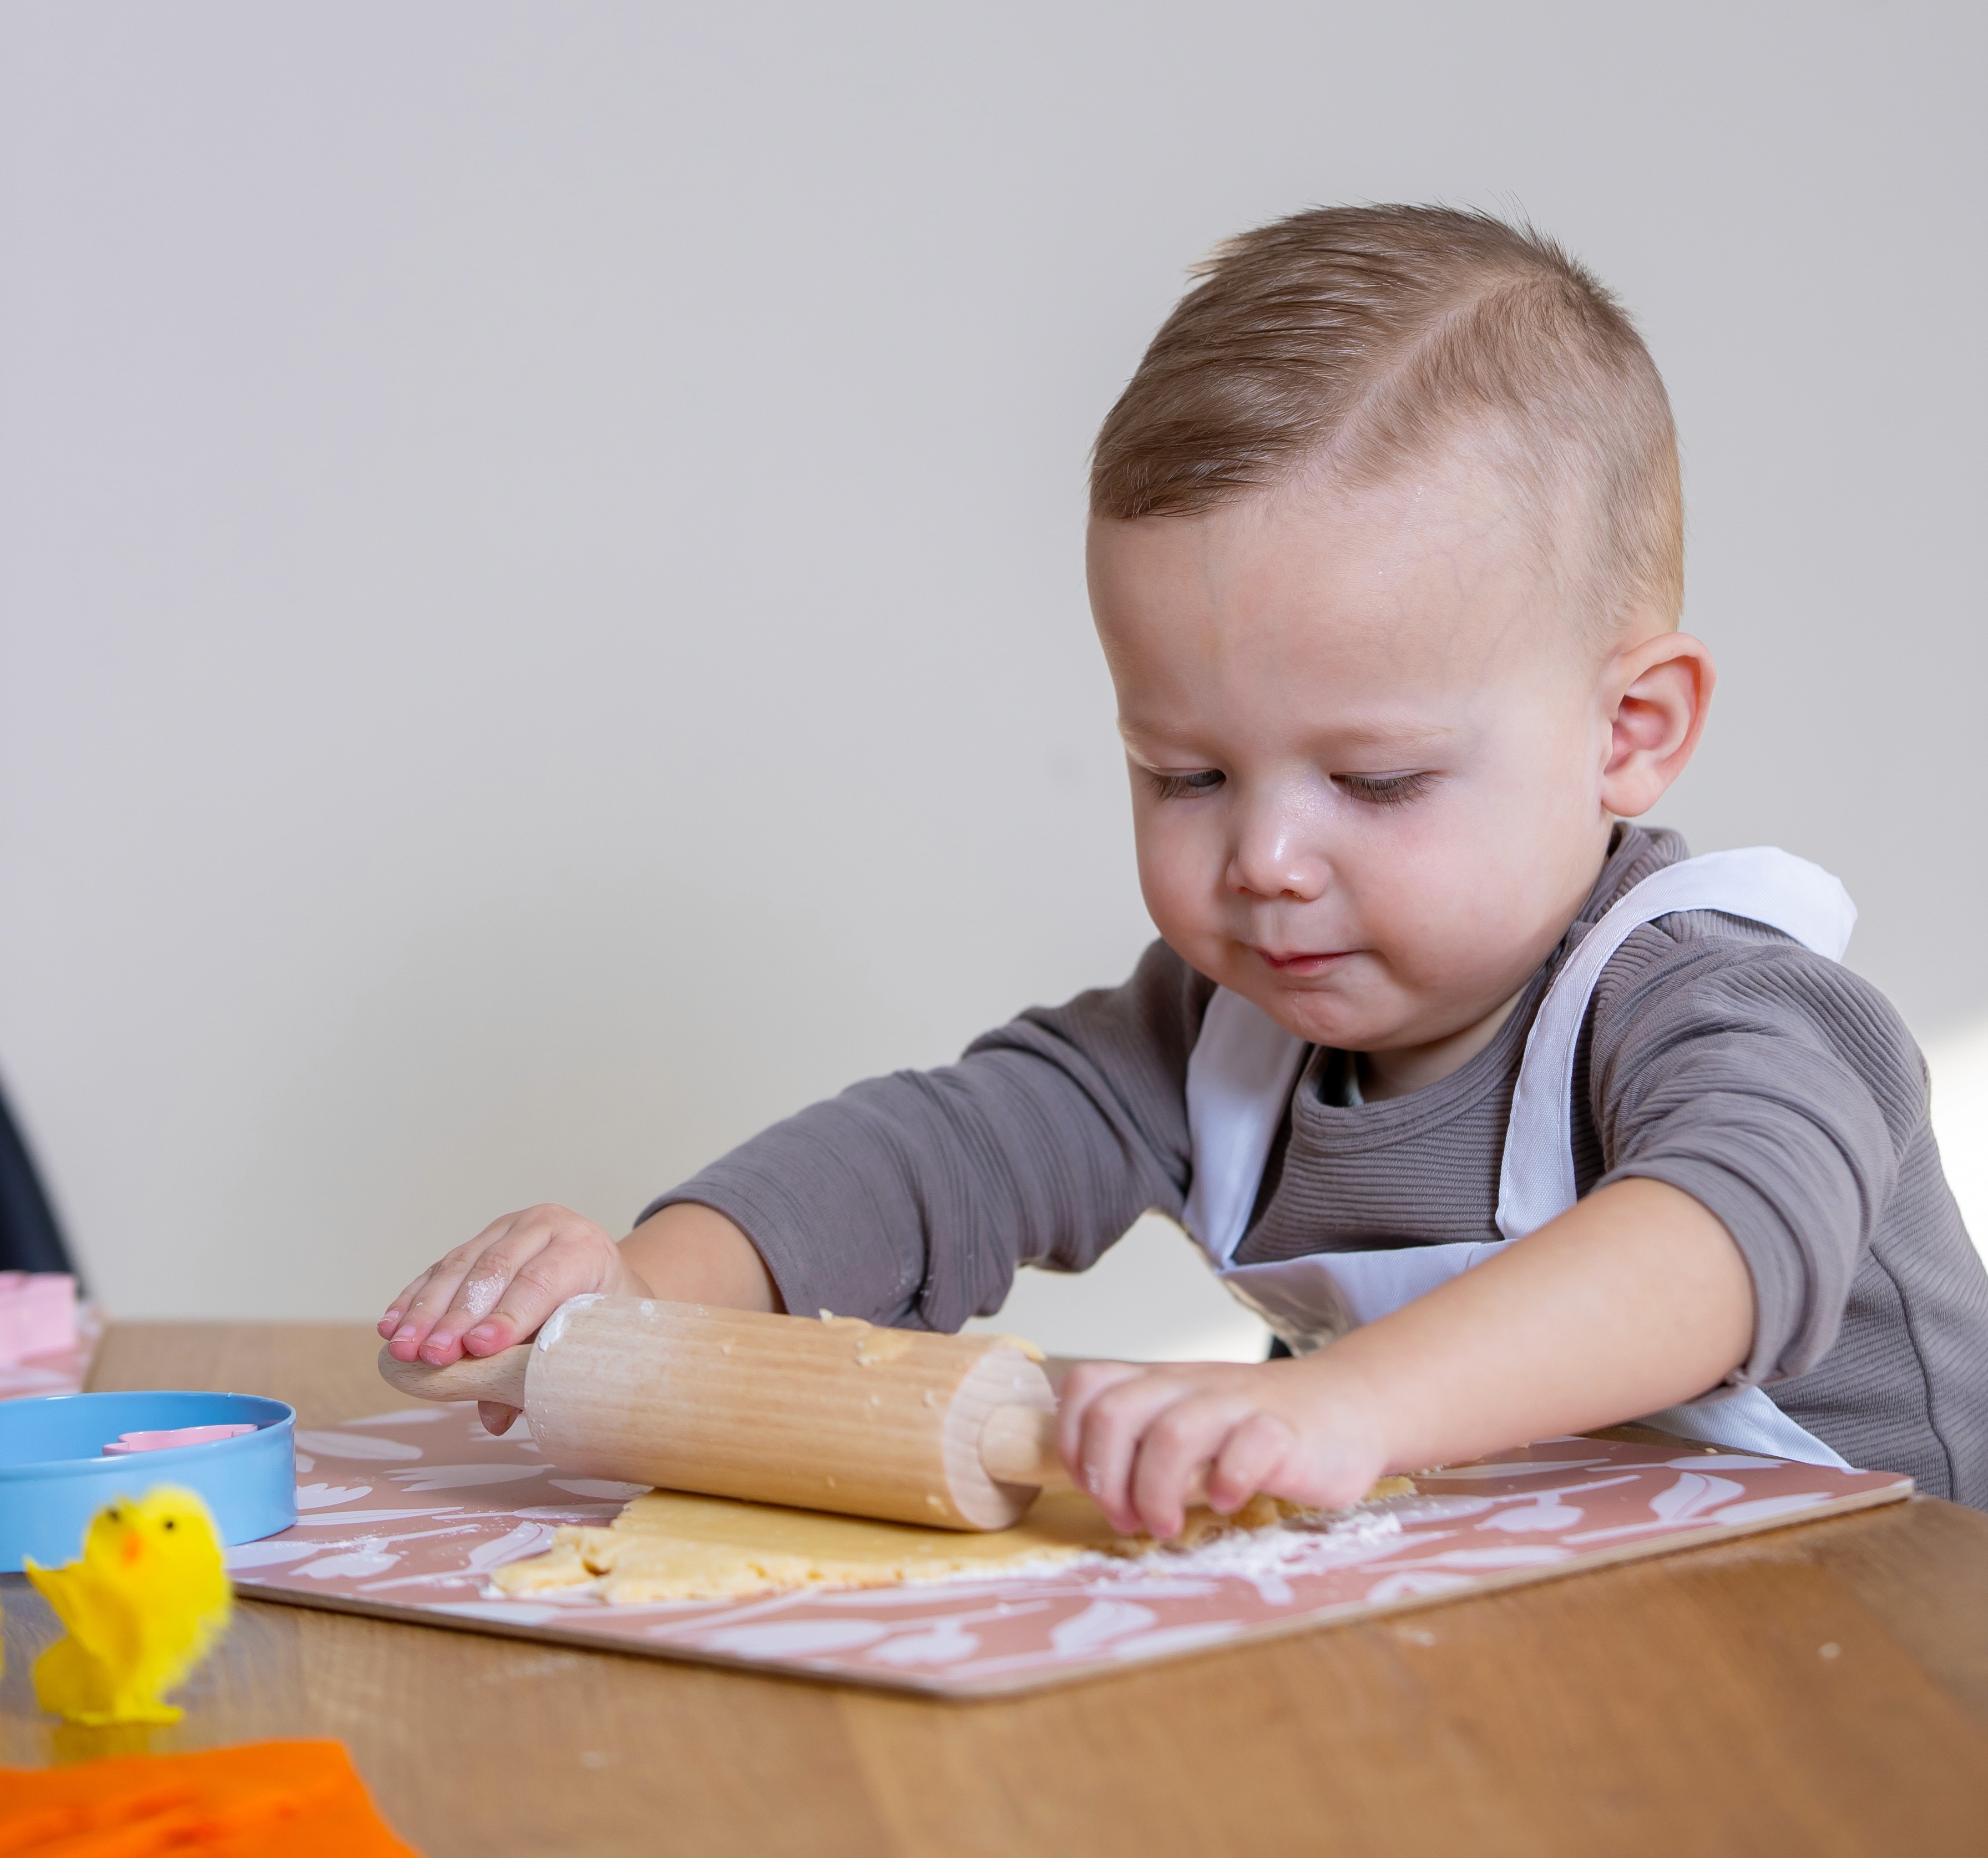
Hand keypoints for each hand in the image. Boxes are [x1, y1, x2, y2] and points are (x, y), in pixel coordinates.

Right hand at [379, 1204, 647, 1369]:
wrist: (603, 1281)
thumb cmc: (597, 1320)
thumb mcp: (585, 1342)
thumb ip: (541, 1372)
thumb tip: (495, 1419)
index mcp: (582, 1248)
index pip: (541, 1281)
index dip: (507, 1316)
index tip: (476, 1349)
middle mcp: (544, 1227)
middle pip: (493, 1271)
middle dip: (456, 1318)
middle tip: (430, 1356)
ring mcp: (507, 1228)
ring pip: (459, 1266)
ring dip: (425, 1312)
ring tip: (402, 1350)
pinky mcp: (477, 1240)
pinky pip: (439, 1269)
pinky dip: (413, 1300)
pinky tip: (391, 1328)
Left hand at [1056, 1356, 1387, 1538]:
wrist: (1347, 1405)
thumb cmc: (1257, 1427)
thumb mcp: (1190, 1422)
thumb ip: (1144, 1443)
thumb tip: (1094, 1486)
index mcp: (1161, 1383)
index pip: (1088, 1386)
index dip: (1072, 1440)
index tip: (1089, 1486)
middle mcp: (1191, 1386)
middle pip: (1115, 1412)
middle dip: (1107, 1477)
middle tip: (1127, 1519)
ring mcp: (1238, 1404)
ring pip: (1172, 1432)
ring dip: (1156, 1490)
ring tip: (1166, 1525)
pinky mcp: (1284, 1430)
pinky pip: (1247, 1447)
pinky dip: (1228, 1481)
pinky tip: (1227, 1502)